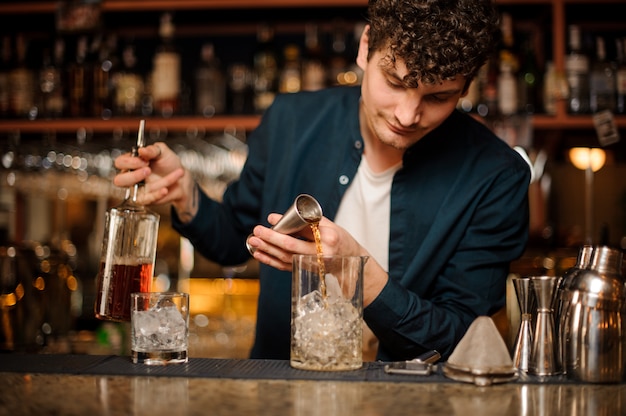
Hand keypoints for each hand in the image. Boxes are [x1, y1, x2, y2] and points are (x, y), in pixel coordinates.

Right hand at [113, 142, 195, 218]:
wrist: (182, 176)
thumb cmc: (168, 163)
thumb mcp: (162, 152)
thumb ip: (152, 150)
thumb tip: (141, 150)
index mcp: (132, 162)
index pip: (120, 163)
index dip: (129, 162)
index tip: (143, 160)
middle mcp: (131, 177)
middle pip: (119, 180)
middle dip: (133, 176)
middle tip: (148, 170)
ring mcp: (138, 189)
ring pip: (135, 191)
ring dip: (151, 184)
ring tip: (167, 179)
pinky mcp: (146, 199)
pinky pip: (147, 200)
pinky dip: (157, 195)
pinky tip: (165, 189)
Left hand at [248, 214, 387, 305]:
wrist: (351, 261)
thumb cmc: (339, 239)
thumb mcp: (328, 226)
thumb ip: (305, 222)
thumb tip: (275, 219)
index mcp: (329, 240)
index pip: (303, 232)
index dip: (284, 227)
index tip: (270, 220)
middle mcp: (321, 255)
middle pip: (292, 248)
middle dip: (271, 240)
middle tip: (257, 232)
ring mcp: (313, 266)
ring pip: (286, 259)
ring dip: (267, 251)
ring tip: (253, 242)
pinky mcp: (305, 271)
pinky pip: (285, 267)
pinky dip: (270, 261)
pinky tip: (259, 254)